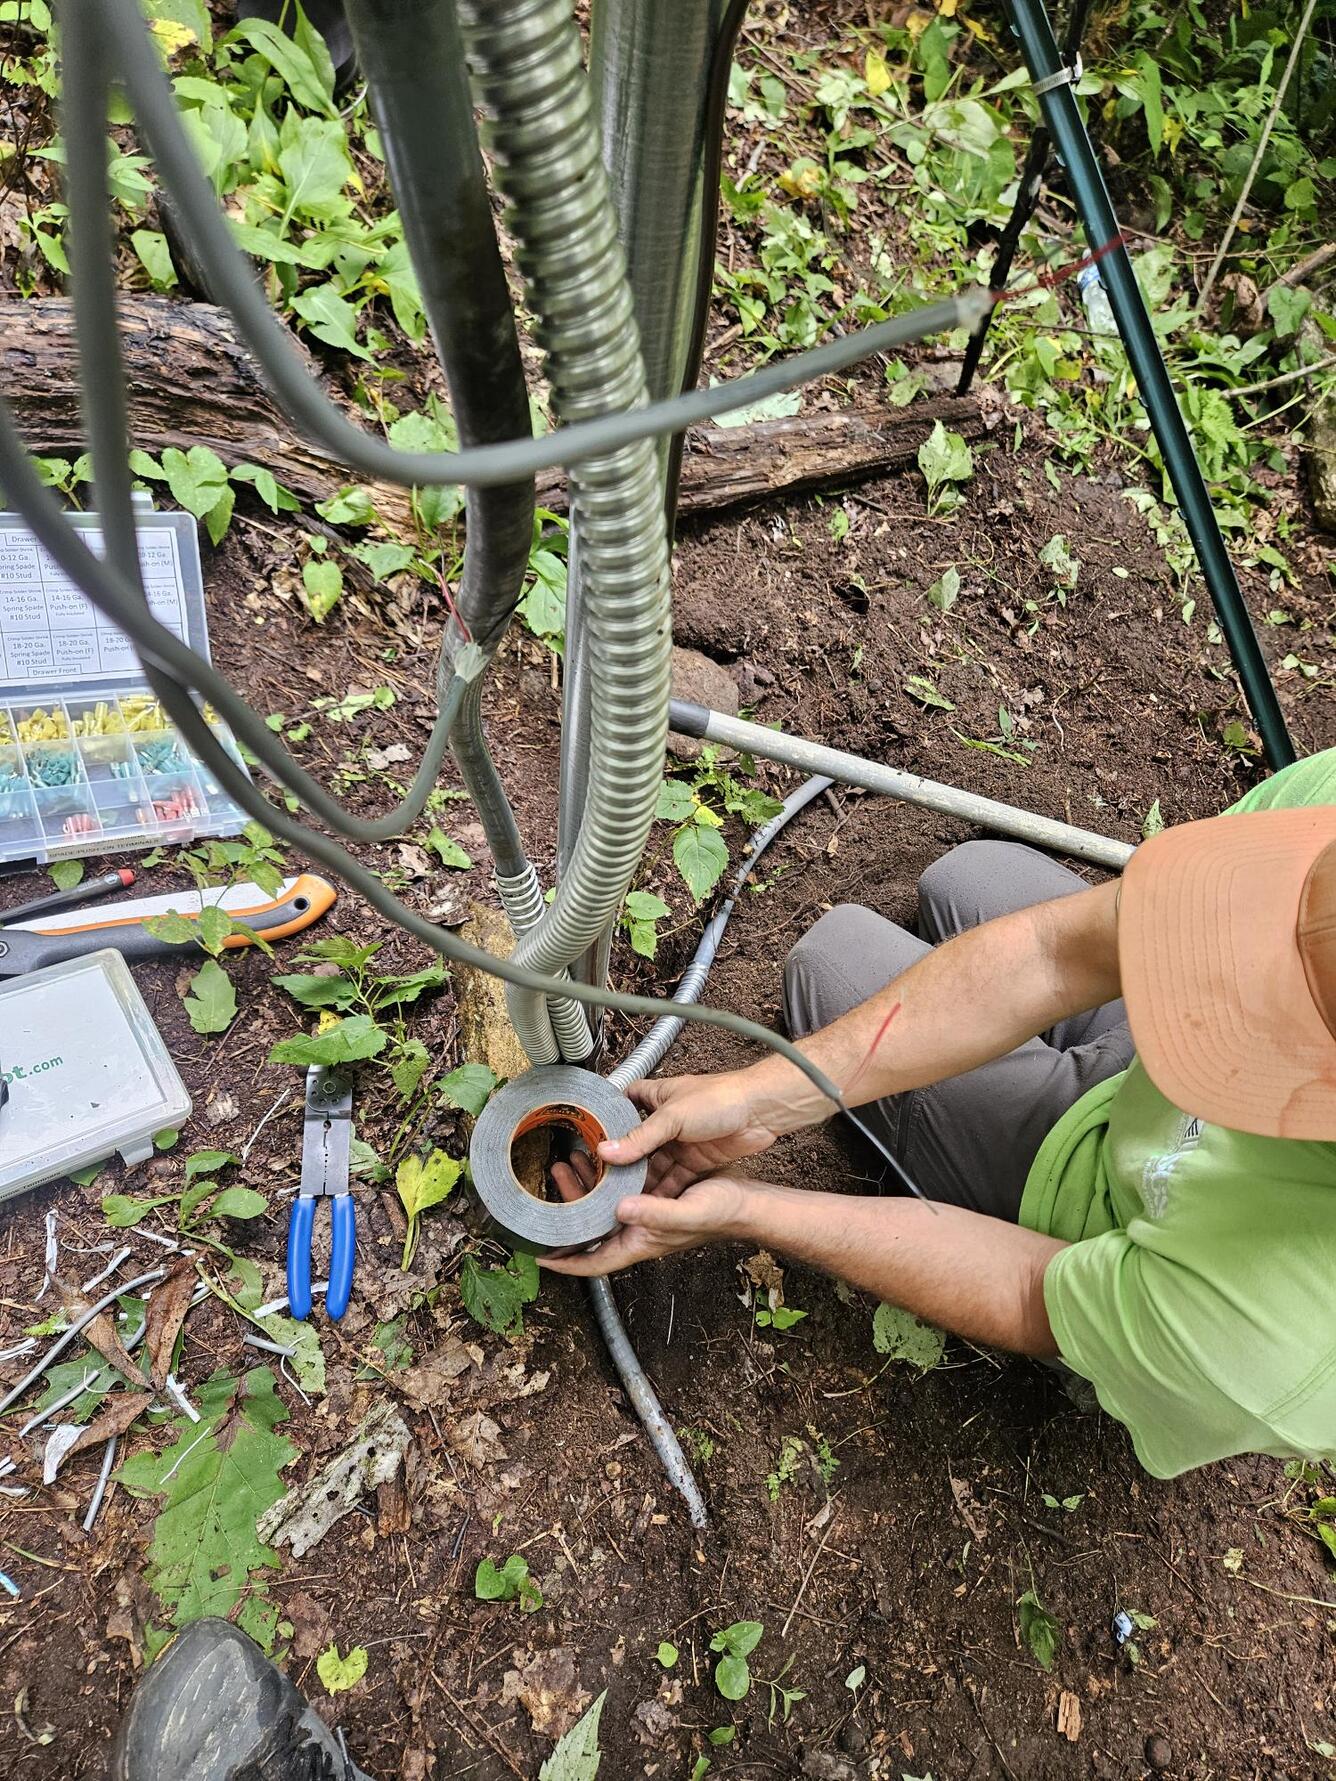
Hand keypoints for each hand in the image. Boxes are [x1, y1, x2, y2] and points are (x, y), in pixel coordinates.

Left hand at [539, 1168, 750, 1276]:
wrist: (746, 1200)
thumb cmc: (721, 1213)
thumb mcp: (686, 1213)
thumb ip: (654, 1214)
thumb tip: (619, 1210)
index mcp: (641, 1242)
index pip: (594, 1262)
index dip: (566, 1262)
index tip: (540, 1255)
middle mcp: (638, 1229)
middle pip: (592, 1229)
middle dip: (567, 1213)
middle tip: (552, 1182)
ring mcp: (645, 1211)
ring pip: (603, 1204)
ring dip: (584, 1186)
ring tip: (567, 1161)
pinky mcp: (653, 1192)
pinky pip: (620, 1185)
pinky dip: (606, 1172)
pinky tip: (599, 1154)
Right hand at [596, 1071, 786, 1197]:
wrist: (761, 1111)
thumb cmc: (721, 1097)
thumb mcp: (673, 1116)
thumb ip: (640, 1138)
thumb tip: (607, 1151)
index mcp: (657, 1097)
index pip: (625, 1101)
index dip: (609, 1115)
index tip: (590, 1134)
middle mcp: (667, 1121)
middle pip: (637, 1143)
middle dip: (622, 1160)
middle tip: (601, 1178)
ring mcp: (682, 1142)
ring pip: (654, 1164)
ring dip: (641, 1181)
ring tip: (620, 1198)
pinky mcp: (696, 1161)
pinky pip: (674, 1179)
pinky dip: (663, 1192)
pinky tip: (649, 1205)